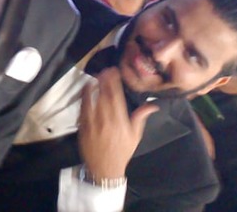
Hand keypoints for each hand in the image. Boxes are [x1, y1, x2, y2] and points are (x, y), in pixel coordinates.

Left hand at [78, 67, 157, 181]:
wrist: (105, 168)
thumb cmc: (122, 151)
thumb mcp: (135, 136)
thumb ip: (141, 117)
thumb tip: (153, 104)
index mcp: (121, 122)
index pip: (117, 97)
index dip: (115, 82)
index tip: (115, 71)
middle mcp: (107, 120)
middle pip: (105, 95)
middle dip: (105, 80)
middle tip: (106, 68)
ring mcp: (93, 122)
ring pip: (93, 99)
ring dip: (95, 85)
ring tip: (97, 75)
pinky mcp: (83, 125)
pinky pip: (83, 107)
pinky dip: (85, 95)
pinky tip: (87, 87)